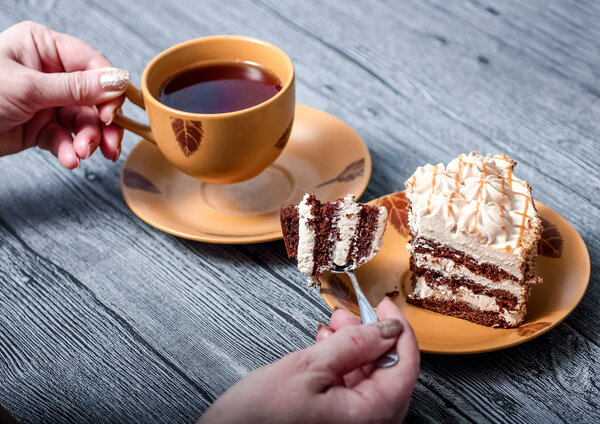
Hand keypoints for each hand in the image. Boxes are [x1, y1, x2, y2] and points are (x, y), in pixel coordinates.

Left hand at [0, 21, 128, 167]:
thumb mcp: (28, 88)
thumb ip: (76, 87)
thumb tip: (118, 81)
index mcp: (44, 48)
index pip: (92, 65)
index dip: (108, 90)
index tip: (113, 113)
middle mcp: (49, 73)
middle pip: (92, 98)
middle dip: (101, 124)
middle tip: (108, 143)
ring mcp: (46, 101)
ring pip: (82, 122)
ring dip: (87, 140)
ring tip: (82, 153)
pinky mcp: (41, 127)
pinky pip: (66, 138)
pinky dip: (70, 150)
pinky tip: (69, 158)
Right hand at [200, 298, 419, 422]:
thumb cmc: (257, 418)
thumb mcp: (307, 368)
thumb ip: (353, 346)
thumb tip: (386, 330)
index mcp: (368, 417)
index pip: (405, 367)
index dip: (398, 331)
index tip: (385, 308)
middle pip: (390, 374)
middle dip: (372, 338)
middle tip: (352, 314)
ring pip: (371, 382)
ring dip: (356, 350)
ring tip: (334, 328)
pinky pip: (354, 394)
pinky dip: (344, 368)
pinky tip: (327, 349)